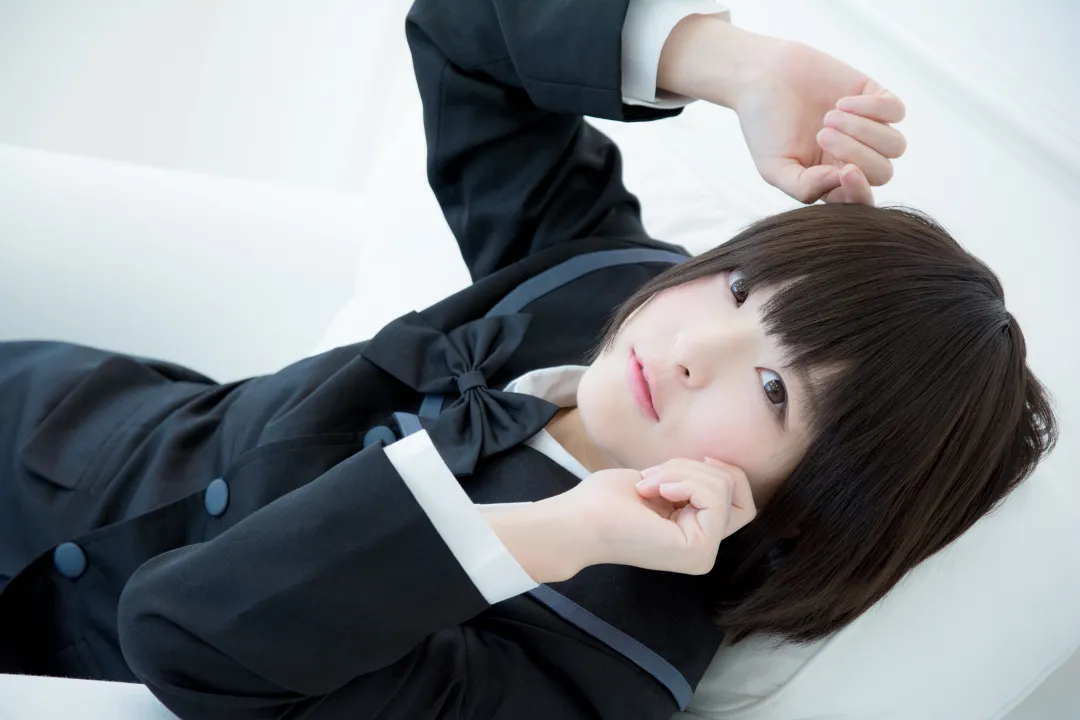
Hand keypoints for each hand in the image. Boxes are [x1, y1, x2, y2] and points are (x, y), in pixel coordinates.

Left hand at [554, 457, 756, 574]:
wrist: (578, 521)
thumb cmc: (605, 501)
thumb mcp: (661, 481)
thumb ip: (693, 480)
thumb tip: (718, 466)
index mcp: (695, 536)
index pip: (739, 501)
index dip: (724, 471)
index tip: (692, 461)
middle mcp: (704, 551)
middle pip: (735, 491)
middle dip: (696, 467)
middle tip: (653, 475)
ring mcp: (704, 554)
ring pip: (723, 487)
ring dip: (681, 471)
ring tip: (647, 484)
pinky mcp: (699, 550)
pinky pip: (714, 495)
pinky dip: (684, 480)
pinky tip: (655, 492)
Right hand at [734, 40, 906, 204]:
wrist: (762, 79)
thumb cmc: (765, 127)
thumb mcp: (773, 167)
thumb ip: (803, 187)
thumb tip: (838, 181)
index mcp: (832, 181)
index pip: (862, 201)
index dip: (859, 190)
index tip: (844, 171)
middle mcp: (855, 158)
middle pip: (883, 172)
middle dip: (855, 152)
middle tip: (821, 134)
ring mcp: (869, 130)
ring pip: (895, 145)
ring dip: (863, 131)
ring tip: (828, 116)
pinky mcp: (875, 99)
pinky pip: (896, 111)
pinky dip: (871, 108)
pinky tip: (841, 102)